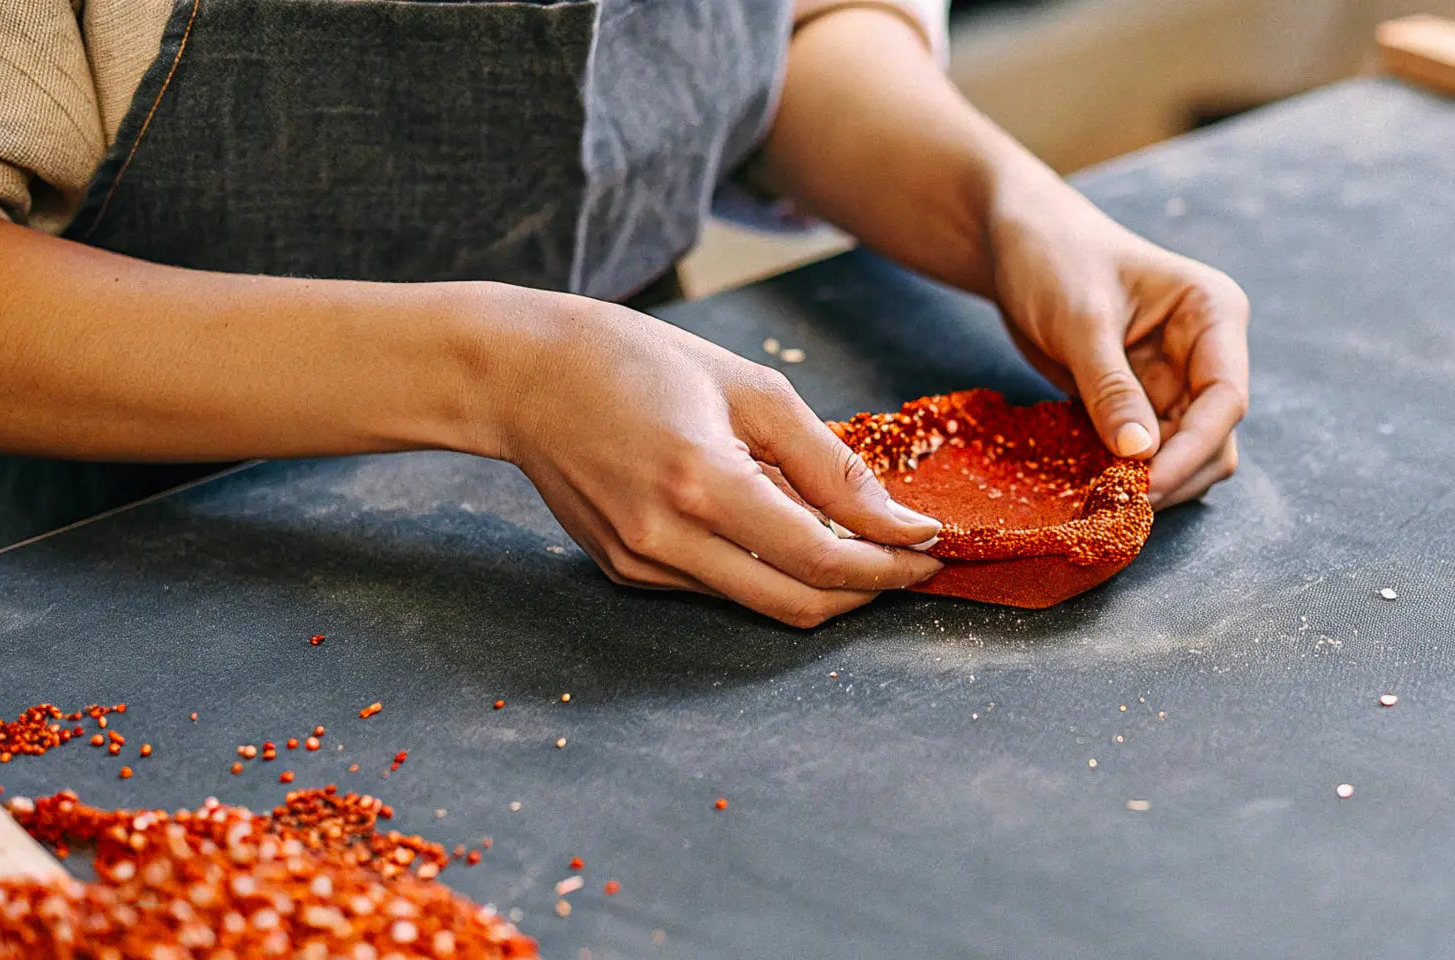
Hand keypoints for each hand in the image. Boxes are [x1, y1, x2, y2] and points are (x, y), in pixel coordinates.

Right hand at [487, 287, 942, 626]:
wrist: (523, 376)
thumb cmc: (637, 362)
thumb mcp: (750, 388)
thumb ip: (830, 462)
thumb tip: (897, 521)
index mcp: (701, 481)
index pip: (819, 559)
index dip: (887, 565)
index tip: (930, 552)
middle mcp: (665, 537)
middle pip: (796, 604)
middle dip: (866, 590)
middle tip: (907, 560)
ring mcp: (640, 564)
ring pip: (759, 603)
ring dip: (819, 582)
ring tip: (852, 536)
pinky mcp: (625, 573)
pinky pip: (718, 588)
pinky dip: (764, 568)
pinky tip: (775, 525)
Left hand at [988, 184, 1250, 507]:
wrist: (1019, 243)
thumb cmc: (1053, 257)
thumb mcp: (1080, 321)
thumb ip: (1111, 387)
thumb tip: (1139, 454)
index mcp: (1212, 314)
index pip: (1226, 398)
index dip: (1190, 450)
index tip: (1146, 486)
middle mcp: (1206, 352)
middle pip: (1214, 438)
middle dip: (1173, 474)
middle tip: (1118, 504)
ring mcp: (1176, 380)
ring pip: (1185, 454)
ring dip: (1150, 481)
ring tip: (1101, 498)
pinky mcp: (1142, 402)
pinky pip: (1147, 453)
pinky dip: (1125, 473)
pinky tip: (1091, 485)